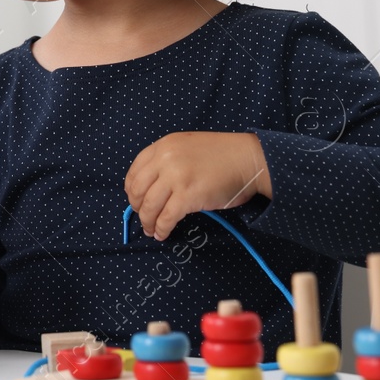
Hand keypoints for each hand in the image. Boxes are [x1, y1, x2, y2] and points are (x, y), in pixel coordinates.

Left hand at [125, 131, 271, 240]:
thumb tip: (152, 187)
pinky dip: (161, 228)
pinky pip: (166, 217)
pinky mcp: (188, 196)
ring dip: (147, 222)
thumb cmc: (222, 156)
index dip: (132, 190)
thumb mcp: (186, 148)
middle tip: (143, 217)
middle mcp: (165, 159)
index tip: (136, 200)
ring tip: (151, 230)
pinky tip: (162, 234)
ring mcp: (176, 177)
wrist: (247, 159)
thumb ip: (167, 161)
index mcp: (162, 146)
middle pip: (138, 189)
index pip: (134, 171)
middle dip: (137, 207)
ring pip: (149, 205)